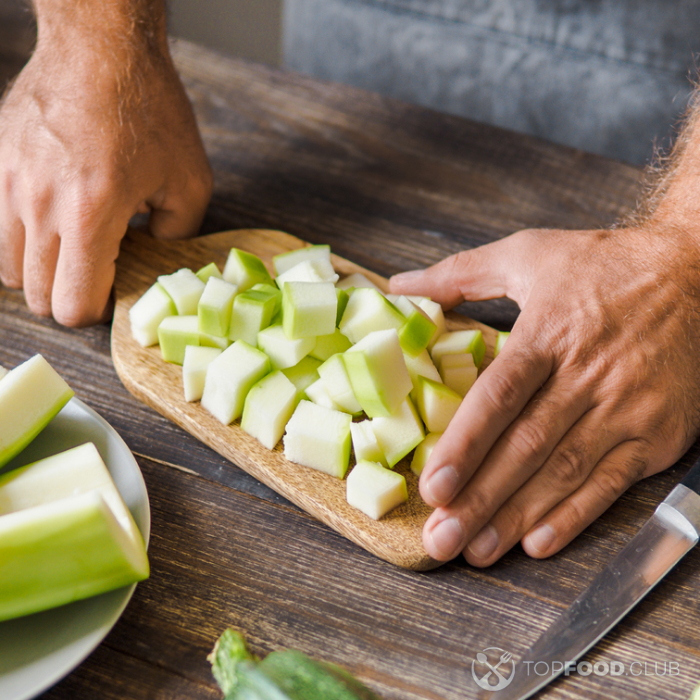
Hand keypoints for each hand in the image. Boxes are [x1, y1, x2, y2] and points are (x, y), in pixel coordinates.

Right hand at [0, 20, 211, 325]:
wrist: (100, 48)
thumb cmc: (150, 112)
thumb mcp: (190, 183)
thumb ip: (177, 237)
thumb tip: (155, 260)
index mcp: (90, 217)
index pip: (72, 306)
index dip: (96, 311)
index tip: (113, 293)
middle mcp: (39, 207)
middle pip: (37, 296)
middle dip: (70, 297)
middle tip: (98, 275)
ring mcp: (9, 185)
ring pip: (9, 268)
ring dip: (43, 273)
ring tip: (75, 249)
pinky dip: (24, 240)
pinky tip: (54, 220)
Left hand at [390, 224, 699, 565]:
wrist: (695, 271)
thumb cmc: (603, 264)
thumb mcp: (528, 253)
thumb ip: (459, 273)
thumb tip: (398, 285)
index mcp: (548, 333)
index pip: (500, 396)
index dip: (466, 444)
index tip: (432, 485)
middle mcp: (587, 375)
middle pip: (526, 446)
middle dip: (479, 499)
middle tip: (440, 540)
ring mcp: (626, 407)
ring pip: (564, 471)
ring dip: (517, 516)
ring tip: (477, 550)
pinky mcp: (657, 432)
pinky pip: (612, 482)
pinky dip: (575, 515)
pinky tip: (538, 542)